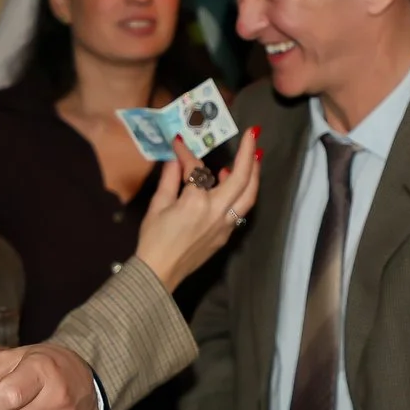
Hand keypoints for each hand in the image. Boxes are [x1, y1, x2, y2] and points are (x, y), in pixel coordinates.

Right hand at [136, 129, 262, 290]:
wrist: (159, 273)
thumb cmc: (153, 240)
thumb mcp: (157, 206)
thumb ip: (170, 179)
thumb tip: (176, 159)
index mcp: (196, 202)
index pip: (196, 168)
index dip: (187, 154)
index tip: (179, 143)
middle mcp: (217, 211)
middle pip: (242, 178)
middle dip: (249, 154)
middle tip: (254, 135)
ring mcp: (225, 224)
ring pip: (249, 195)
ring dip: (254, 174)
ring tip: (255, 156)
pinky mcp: (225, 235)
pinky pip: (240, 209)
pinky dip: (243, 192)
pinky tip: (236, 182)